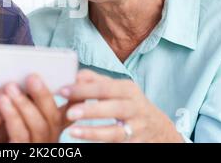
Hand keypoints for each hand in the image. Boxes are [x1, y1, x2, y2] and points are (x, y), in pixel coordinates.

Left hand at [0, 75, 69, 142]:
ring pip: (39, 126)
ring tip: (10, 87)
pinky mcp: (22, 151)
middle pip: (54, 117)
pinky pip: (20, 135)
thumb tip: (30, 72)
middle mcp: (50, 137)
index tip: (76, 77)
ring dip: (24, 103)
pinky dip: (12, 116)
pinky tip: (2, 102)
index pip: (68, 111)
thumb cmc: (3, 128)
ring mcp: (38, 145)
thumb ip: (28, 96)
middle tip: (32, 77)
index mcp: (53, 127)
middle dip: (43, 95)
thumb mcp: (19, 110)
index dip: (75, 96)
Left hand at [59, 70, 182, 142]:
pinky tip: (85, 143)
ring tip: (72, 131)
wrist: (158, 128)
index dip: (83, 89)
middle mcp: (135, 107)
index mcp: (128, 89)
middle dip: (90, 110)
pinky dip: (102, 143)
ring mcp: (137, 128)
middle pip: (113, 108)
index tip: (62, 90)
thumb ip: (96, 81)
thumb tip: (74, 76)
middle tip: (68, 112)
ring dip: (93, 132)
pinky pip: (118, 144)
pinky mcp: (135, 143)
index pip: (104, 87)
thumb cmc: (128, 103)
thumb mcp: (117, 88)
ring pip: (116, 131)